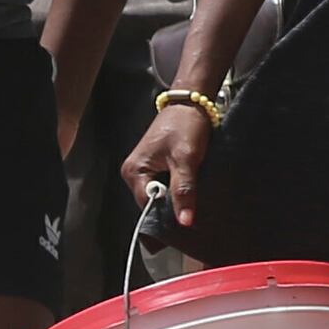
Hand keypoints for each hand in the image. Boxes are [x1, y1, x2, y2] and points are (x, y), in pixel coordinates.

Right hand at [122, 99, 213, 230]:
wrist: (191, 103)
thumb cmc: (185, 125)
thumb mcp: (186, 159)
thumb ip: (184, 190)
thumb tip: (184, 221)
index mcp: (134, 172)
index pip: (147, 207)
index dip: (166, 217)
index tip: (186, 225)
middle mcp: (134, 173)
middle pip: (153, 203)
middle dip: (171, 210)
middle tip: (193, 214)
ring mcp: (145, 170)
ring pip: (160, 196)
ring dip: (176, 200)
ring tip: (194, 203)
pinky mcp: (156, 166)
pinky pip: (165, 187)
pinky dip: (177, 190)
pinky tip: (191, 192)